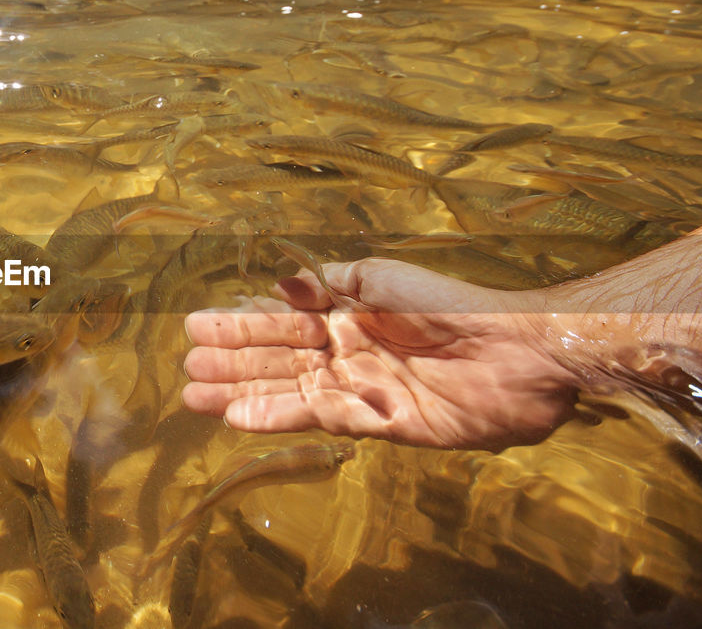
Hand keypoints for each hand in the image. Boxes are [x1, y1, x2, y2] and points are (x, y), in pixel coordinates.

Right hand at [181, 258, 580, 449]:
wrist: (514, 353)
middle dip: (231, 361)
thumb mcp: (383, 280)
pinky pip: (315, 419)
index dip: (239, 323)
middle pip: (277, 359)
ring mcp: (358, 387)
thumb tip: (279, 286)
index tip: (196, 325)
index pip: (281, 320)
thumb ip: (329, 286)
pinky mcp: (376, 422)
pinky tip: (239, 417)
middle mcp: (346, 351)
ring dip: (242, 393)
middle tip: (187, 367)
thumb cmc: (452, 305)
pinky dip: (275, 418)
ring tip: (197, 396)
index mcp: (347, 313)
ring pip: (287, 391)